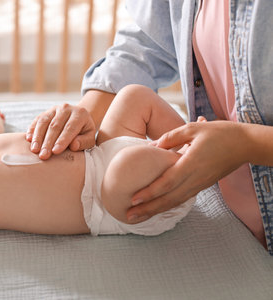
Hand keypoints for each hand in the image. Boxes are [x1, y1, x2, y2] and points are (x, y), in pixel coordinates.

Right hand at [26, 103, 95, 159]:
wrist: (79, 119)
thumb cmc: (84, 132)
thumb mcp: (90, 138)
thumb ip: (84, 142)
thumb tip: (74, 145)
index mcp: (80, 114)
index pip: (70, 128)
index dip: (62, 140)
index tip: (55, 152)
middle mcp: (66, 108)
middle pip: (55, 126)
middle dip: (48, 142)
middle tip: (43, 155)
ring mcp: (55, 109)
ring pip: (44, 122)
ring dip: (38, 137)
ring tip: (34, 150)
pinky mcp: (46, 112)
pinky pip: (37, 120)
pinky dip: (32, 130)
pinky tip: (29, 140)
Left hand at [126, 118, 246, 222]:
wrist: (245, 144)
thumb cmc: (219, 133)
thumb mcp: (193, 128)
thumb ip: (171, 137)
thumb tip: (151, 146)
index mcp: (191, 164)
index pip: (167, 182)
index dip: (150, 192)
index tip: (133, 199)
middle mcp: (195, 178)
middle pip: (168, 198)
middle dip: (147, 209)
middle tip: (128, 216)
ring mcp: (199, 184)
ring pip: (175, 202)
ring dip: (155, 210)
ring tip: (137, 217)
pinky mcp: (202, 186)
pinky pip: (182, 199)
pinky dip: (167, 206)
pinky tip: (156, 209)